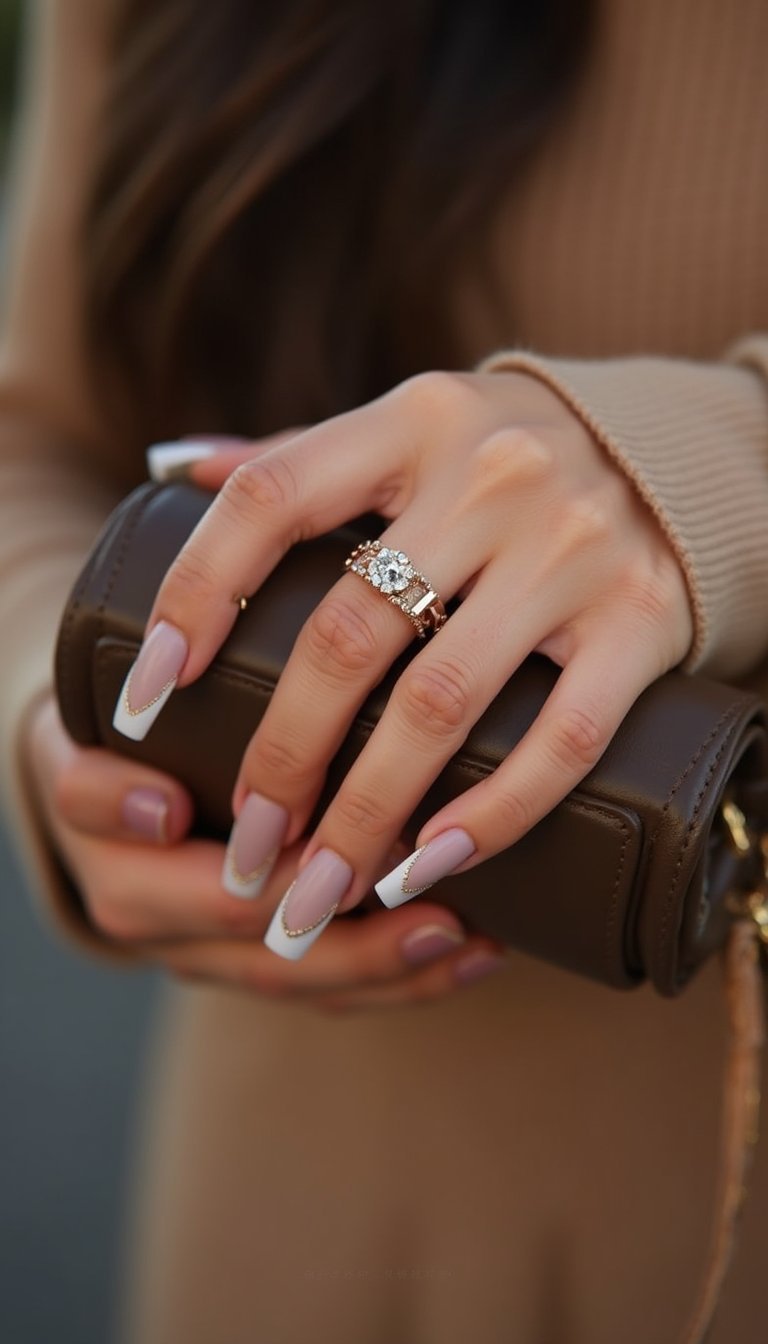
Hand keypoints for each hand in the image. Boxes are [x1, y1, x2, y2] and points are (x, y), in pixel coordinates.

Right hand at [24, 693, 501, 1008]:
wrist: (96, 795)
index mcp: (128, 887)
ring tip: (472, 942)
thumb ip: (96, 783)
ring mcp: (221, 956)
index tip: (360, 874)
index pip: (212, 902)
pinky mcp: (260, 957)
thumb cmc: (103, 754)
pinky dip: (408, 975)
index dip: (286, 892)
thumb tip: (161, 810)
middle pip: (276, 960)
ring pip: (314, 985)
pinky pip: (334, 985)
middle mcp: (177, 939)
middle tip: (443, 911)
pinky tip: (474, 953)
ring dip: (400, 968)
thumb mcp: (75, 756)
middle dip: (366, 942)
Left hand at [120, 370, 693, 958]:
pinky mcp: (643, 620)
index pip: (273, 497)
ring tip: (315, 890)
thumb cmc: (508, 457)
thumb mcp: (409, 426)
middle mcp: (491, 476)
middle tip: (247, 843)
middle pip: (350, 631)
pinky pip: (562, 738)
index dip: (196, 594)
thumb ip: (300, 452)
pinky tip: (427, 869)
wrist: (680, 458)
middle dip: (283, 755)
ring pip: (443, 702)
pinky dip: (490, 815)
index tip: (145, 697)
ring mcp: (572, 550)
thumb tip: (172, 471)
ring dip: (366, 814)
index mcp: (411, 422)